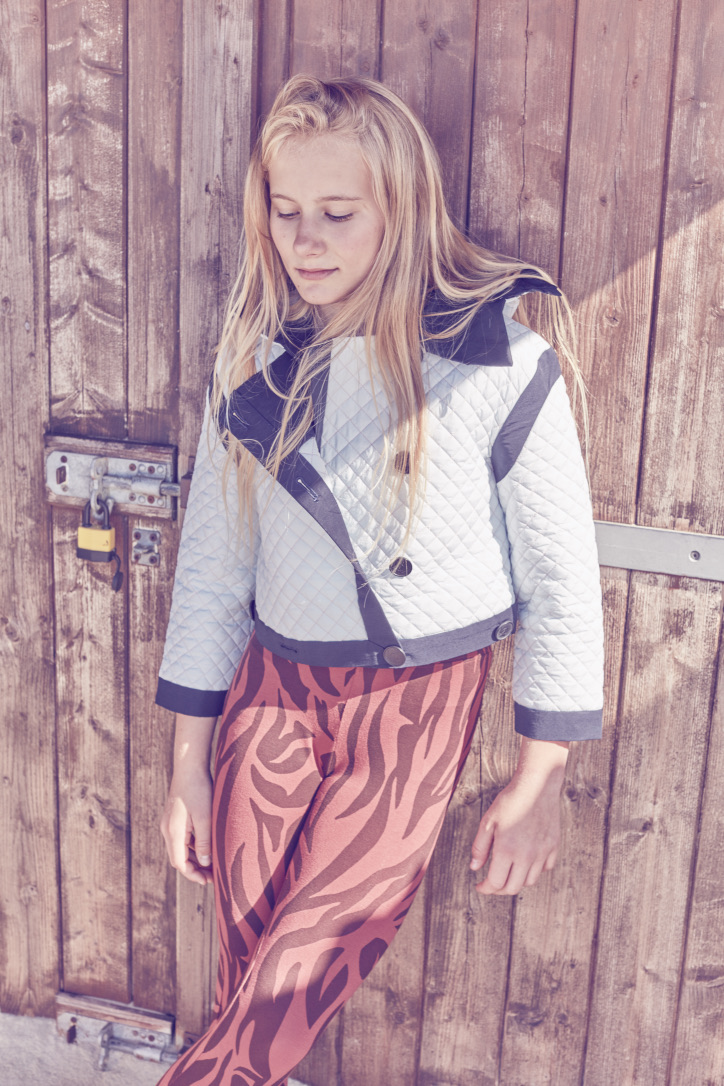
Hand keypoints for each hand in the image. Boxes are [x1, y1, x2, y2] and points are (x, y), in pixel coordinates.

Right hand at [160, 765, 213, 886]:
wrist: (189, 767)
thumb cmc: (199, 790)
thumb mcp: (205, 817)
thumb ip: (205, 842)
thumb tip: (206, 863)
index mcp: (173, 833)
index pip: (180, 863)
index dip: (193, 875)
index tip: (208, 882)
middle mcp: (167, 830)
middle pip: (178, 858)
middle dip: (194, 869)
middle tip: (212, 876)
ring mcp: (169, 823)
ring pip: (181, 849)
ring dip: (194, 858)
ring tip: (212, 864)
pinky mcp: (174, 817)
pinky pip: (182, 839)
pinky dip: (193, 847)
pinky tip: (206, 846)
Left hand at [469, 764, 564, 894]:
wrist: (536, 786)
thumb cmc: (510, 802)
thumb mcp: (488, 822)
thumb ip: (480, 847)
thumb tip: (475, 868)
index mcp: (507, 850)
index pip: (496, 883)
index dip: (485, 888)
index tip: (480, 886)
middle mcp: (526, 856)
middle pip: (513, 888)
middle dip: (499, 889)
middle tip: (492, 882)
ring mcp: (542, 852)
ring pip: (529, 881)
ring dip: (517, 881)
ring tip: (508, 871)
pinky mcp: (553, 847)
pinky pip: (545, 868)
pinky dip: (534, 870)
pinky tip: (526, 860)